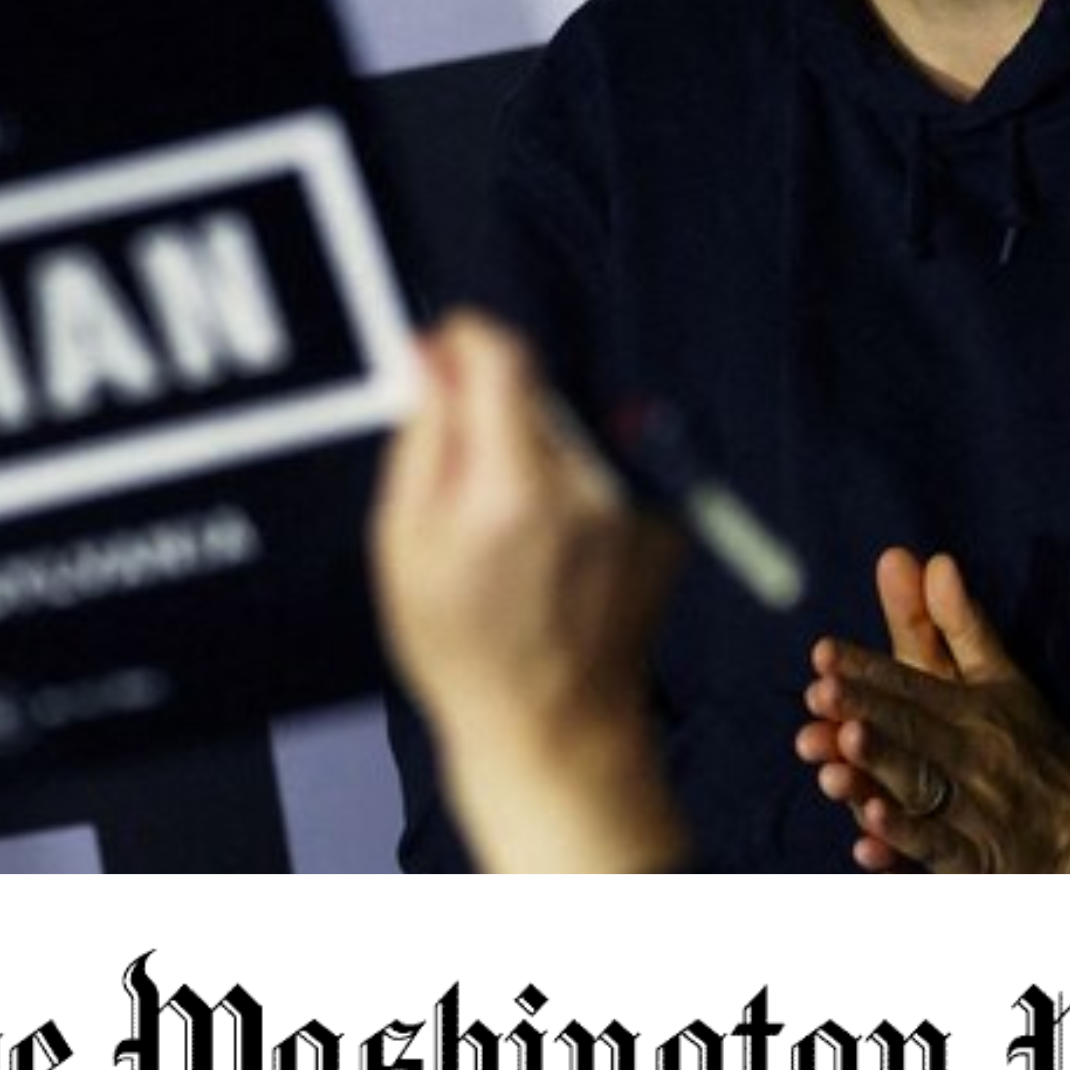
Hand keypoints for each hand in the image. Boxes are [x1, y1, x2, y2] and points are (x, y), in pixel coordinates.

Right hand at [369, 310, 685, 871]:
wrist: (554, 727)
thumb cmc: (464, 649)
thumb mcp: (405, 541)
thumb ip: (423, 438)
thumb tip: (430, 355)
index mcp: (516, 485)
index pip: (503, 353)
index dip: (464, 342)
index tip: (439, 359)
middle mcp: (589, 482)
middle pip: (535, 395)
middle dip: (490, 417)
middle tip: (462, 487)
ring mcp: (636, 502)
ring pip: (569, 435)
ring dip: (533, 459)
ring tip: (508, 537)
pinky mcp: (664, 520)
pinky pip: (604, 472)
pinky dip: (572, 492)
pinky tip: (550, 554)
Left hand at [795, 548, 1069, 872]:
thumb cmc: (1031, 744)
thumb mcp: (1001, 679)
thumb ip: (957, 624)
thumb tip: (933, 559)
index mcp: (976, 709)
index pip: (915, 684)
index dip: (869, 669)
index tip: (823, 652)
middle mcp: (975, 757)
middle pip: (913, 733)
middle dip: (865, 713)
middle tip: (818, 696)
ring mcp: (977, 814)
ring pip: (921, 793)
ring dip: (879, 778)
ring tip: (832, 764)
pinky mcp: (977, 865)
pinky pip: (938, 856)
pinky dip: (903, 850)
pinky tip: (864, 842)